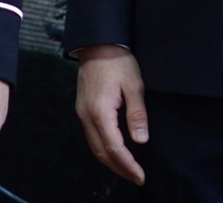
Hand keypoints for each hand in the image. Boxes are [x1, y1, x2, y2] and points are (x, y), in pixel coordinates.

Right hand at [75, 44, 148, 185]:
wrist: (97, 44)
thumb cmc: (117, 62)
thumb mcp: (134, 86)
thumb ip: (137, 115)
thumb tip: (141, 140)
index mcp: (99, 111)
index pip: (113, 147)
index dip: (127, 164)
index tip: (141, 175)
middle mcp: (86, 115)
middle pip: (100, 151)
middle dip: (119, 168)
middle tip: (137, 178)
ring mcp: (82, 112)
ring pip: (94, 145)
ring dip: (110, 161)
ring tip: (128, 170)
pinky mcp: (83, 109)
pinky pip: (92, 136)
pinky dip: (103, 149)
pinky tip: (115, 152)